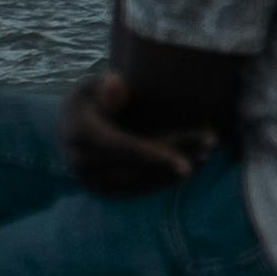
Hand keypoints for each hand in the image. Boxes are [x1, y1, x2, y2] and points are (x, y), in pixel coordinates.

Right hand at [60, 61, 207, 199]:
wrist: (66, 127)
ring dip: (175, 171)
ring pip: (140, 182)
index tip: (184, 164)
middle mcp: (82, 162)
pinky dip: (163, 179)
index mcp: (80, 132)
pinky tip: (189, 166)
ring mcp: (91, 181)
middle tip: (210, 146)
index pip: (121, 148)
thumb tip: (117, 84)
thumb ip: (104, 86)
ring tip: (206, 155)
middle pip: (137, 166)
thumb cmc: (89, 99)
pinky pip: (136, 189)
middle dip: (176, 157)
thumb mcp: (91, 85)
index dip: (153, 156)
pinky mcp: (102, 190)